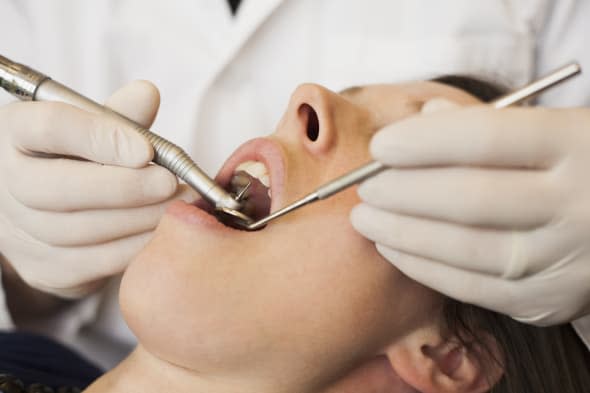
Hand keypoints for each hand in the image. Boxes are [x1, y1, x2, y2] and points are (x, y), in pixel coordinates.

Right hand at [0, 81, 194, 298]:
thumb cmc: (73, 157)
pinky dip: (135, 247)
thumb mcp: (90, 127)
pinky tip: (164, 231)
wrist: (43, 209)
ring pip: (79, 231)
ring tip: (178, 205)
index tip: (146, 150)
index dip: (100, 138)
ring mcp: (18, 232)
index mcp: (14, 132)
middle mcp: (5, 183)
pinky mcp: (43, 269)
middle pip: (58, 189)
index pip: (49, 128)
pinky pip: (94, 263)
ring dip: (138, 219)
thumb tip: (148, 94)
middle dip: (125, 188)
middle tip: (171, 184)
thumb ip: (118, 114)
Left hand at [351, 101, 589, 325]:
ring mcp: (566, 261)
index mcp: (578, 145)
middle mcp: (579, 205)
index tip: (380, 146)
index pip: (485, 139)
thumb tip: (423, 120)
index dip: (422, 142)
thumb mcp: (552, 129)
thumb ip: (489, 123)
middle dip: (401, 192)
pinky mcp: (547, 302)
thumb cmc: (576, 167)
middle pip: (468, 198)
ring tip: (365, 219)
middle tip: (364, 187)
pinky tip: (393, 249)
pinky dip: (422, 268)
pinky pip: (471, 288)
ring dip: (400, 233)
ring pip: (464, 249)